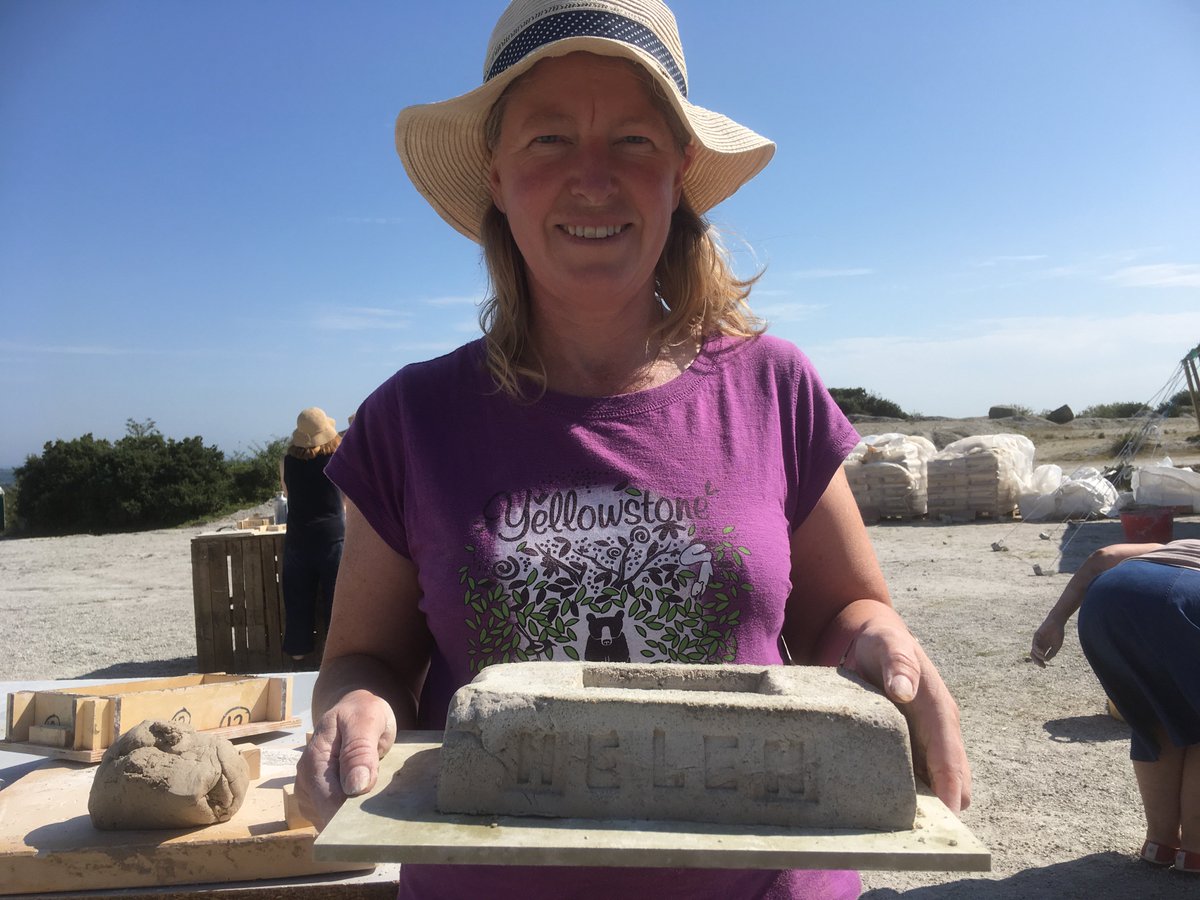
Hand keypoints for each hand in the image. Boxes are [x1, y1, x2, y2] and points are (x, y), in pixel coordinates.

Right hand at [295, 690, 396, 829]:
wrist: (354, 710)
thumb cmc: (362, 713)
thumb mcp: (366, 721)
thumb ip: (360, 751)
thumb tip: (355, 787)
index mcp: (314, 761)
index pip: (328, 804)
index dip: (351, 817)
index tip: (375, 822)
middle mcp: (305, 781)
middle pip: (328, 817)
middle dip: (353, 820)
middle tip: (380, 813)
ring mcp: (309, 792)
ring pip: (330, 821)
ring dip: (352, 818)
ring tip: (374, 802)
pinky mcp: (317, 800)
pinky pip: (333, 818)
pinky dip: (350, 815)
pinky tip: (365, 804)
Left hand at [842, 620, 971, 814]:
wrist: (873, 638)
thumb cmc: (883, 642)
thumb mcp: (889, 644)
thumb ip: (899, 663)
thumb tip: (905, 691)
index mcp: (939, 710)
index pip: (950, 757)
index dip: (950, 787)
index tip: (945, 817)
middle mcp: (938, 731)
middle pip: (951, 780)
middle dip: (941, 806)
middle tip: (915, 833)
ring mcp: (925, 740)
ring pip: (935, 784)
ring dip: (924, 805)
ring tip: (899, 830)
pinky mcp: (909, 745)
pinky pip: (915, 776)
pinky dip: (909, 794)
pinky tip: (886, 810)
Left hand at [1030, 617, 1064, 667]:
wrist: (1057, 622)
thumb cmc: (1058, 634)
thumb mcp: (1057, 646)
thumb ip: (1052, 653)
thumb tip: (1046, 660)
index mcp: (1044, 647)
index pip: (1039, 657)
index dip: (1040, 663)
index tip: (1044, 667)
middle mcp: (1039, 644)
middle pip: (1034, 655)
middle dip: (1036, 661)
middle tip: (1042, 666)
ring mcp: (1037, 640)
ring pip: (1033, 651)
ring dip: (1037, 656)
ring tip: (1043, 657)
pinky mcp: (1036, 635)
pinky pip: (1034, 644)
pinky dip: (1037, 649)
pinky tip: (1041, 652)